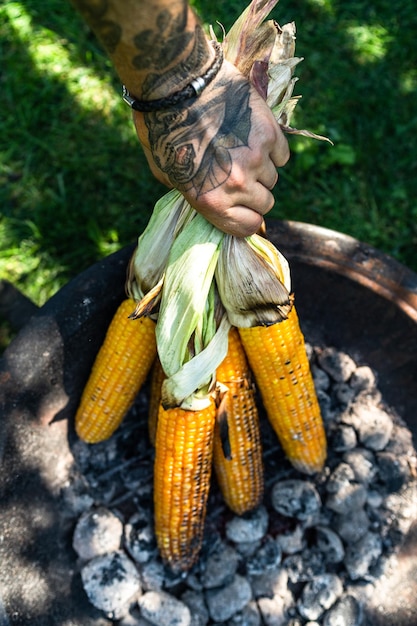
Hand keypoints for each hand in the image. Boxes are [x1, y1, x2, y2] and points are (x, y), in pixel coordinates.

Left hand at [133, 59, 289, 236]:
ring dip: (261, 167)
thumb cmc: (162, 128)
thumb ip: (191, 193)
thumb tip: (210, 199)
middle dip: (254, 191)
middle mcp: (237, 185)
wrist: (176, 82)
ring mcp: (256, 159)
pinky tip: (253, 135)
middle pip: (266, 202)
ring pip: (273, 176)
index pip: (248, 226)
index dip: (247, 217)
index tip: (244, 207)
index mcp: (211, 201)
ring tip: (241, 148)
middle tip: (239, 172)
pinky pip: (281, 153)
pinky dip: (272, 148)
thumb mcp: (165, 173)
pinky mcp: (269, 133)